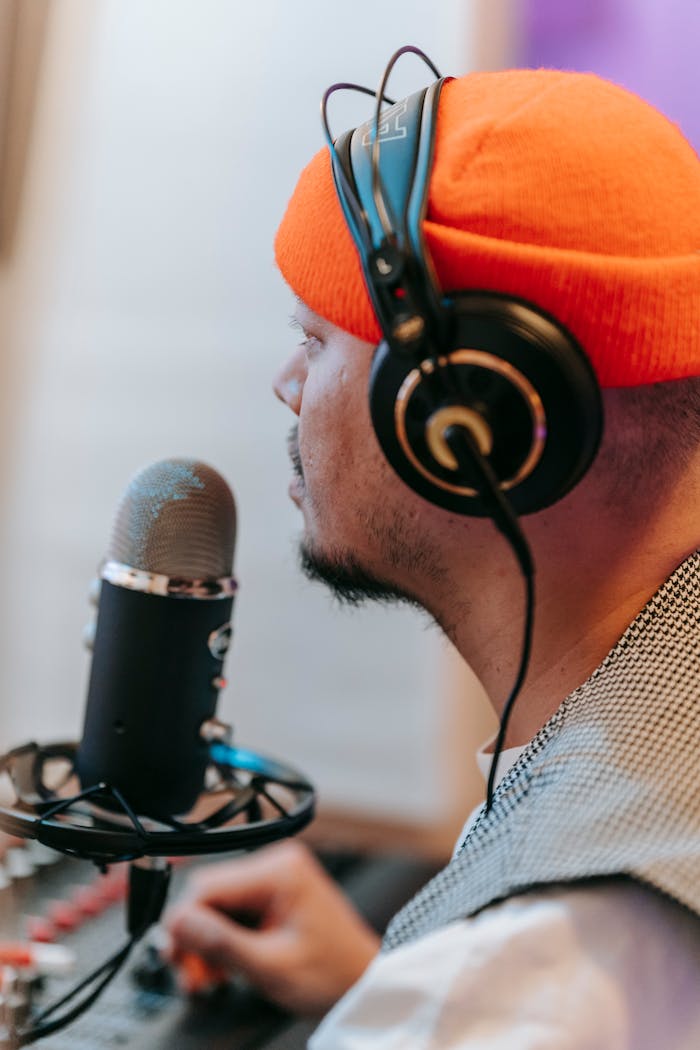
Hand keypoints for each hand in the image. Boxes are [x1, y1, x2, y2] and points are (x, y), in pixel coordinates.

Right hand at [164, 840, 380, 1014]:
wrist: (362, 983)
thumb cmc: (332, 974)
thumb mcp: (271, 966)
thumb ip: (221, 943)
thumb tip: (178, 923)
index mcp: (280, 871)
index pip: (209, 885)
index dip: (184, 923)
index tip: (171, 955)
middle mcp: (278, 863)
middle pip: (211, 894)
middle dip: (195, 938)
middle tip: (190, 976)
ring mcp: (278, 877)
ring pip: (219, 905)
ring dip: (208, 943)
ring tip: (207, 979)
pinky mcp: (276, 893)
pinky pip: (235, 911)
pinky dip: (224, 940)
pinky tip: (224, 966)